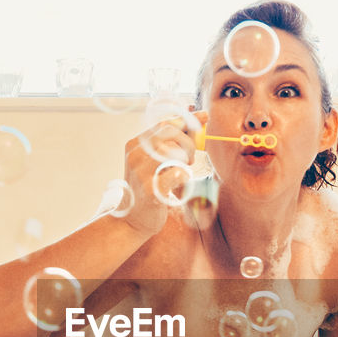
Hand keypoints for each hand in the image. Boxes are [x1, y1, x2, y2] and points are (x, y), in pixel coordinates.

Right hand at [119, 109, 207, 237]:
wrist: (133, 219)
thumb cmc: (149, 188)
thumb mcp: (155, 161)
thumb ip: (171, 141)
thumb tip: (196, 117)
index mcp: (135, 144)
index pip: (164, 123)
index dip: (187, 120)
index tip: (204, 117)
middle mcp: (135, 155)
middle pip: (171, 134)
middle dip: (189, 143)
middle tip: (191, 159)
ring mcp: (141, 172)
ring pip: (174, 152)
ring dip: (186, 161)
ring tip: (184, 171)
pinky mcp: (151, 190)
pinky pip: (177, 174)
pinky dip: (184, 176)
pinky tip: (179, 182)